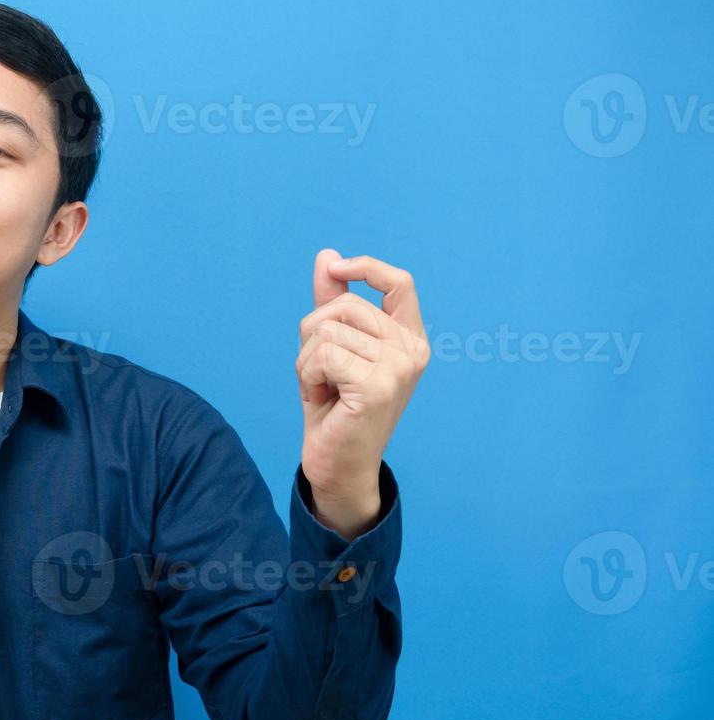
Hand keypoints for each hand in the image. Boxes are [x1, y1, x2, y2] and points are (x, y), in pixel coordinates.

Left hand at [295, 249, 429, 536]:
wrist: (337, 463)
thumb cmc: (336, 407)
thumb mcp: (332, 348)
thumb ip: (333, 304)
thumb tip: (327, 256)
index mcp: (408, 339)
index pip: (399, 283)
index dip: (366, 268)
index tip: (334, 268)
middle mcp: (412, 351)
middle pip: (346, 306)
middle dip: (314, 334)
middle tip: (322, 373)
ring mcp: (399, 367)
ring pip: (327, 330)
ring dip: (307, 361)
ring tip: (324, 389)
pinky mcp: (378, 385)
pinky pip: (322, 354)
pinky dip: (307, 376)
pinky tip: (321, 400)